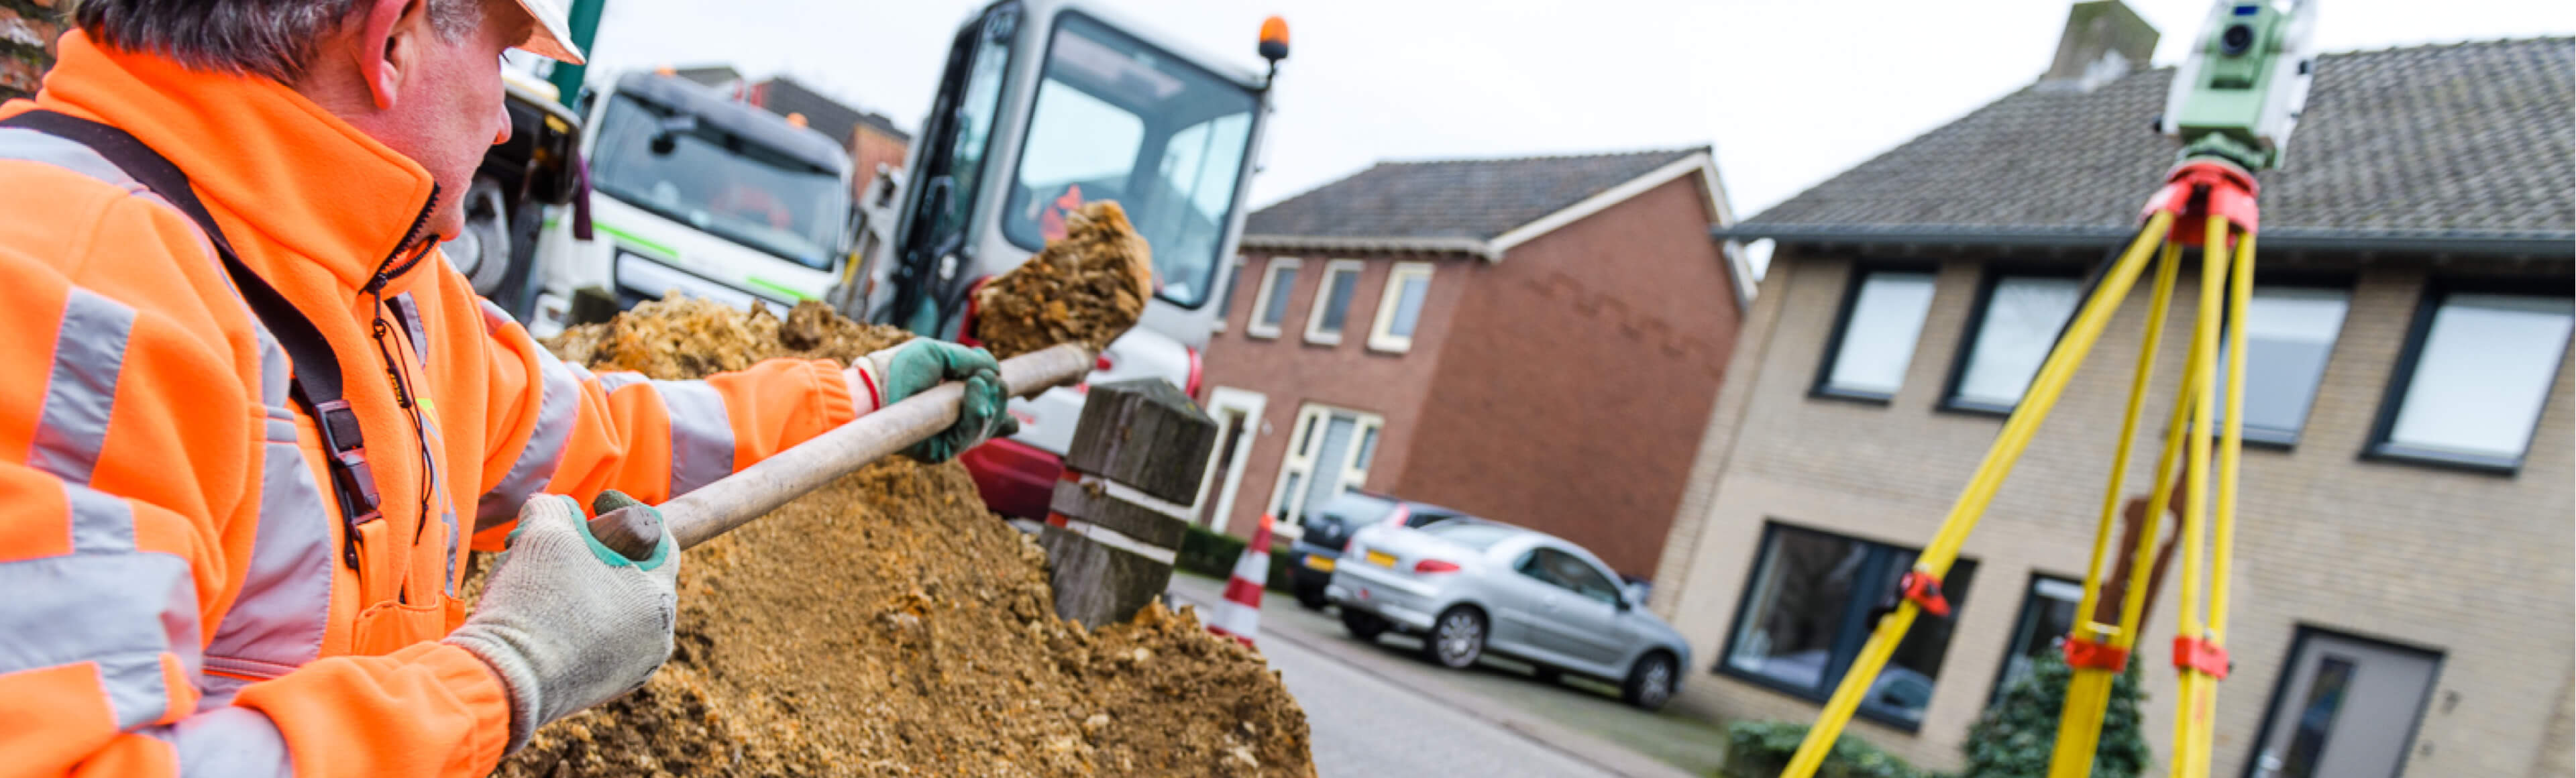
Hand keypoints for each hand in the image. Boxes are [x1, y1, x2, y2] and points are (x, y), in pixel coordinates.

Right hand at [446, 491, 678, 752]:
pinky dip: (573, 621)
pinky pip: (596, 641)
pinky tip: (540, 614)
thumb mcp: (543, 534)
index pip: (659, 540)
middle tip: (561, 540)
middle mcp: (656, 638)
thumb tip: (556, 508)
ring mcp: (632, 668)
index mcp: (658, 598)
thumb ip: (556, 509)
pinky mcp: (602, 689)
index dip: (626, 511)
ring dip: (582, 586)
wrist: (501, 683)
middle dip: (597, 551)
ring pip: (612, 609)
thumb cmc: (534, 605)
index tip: (595, 503)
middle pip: (634, 575)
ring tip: (540, 576)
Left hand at [853, 339, 1020, 462]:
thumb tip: (996, 368)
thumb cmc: (899, 368)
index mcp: (952, 405)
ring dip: (990, 403)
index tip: (1006, 395)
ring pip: (984, 429)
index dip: (1002, 412)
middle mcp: (952, 425)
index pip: (986, 414)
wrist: (873, 386)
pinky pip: (968, 437)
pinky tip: (975, 391)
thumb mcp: (938, 354)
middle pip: (992, 421)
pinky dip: (976, 413)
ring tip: (982, 381)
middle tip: (992, 379)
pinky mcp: (939, 452)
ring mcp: (947, 440)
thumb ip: (969, 360)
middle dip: (999, 399)